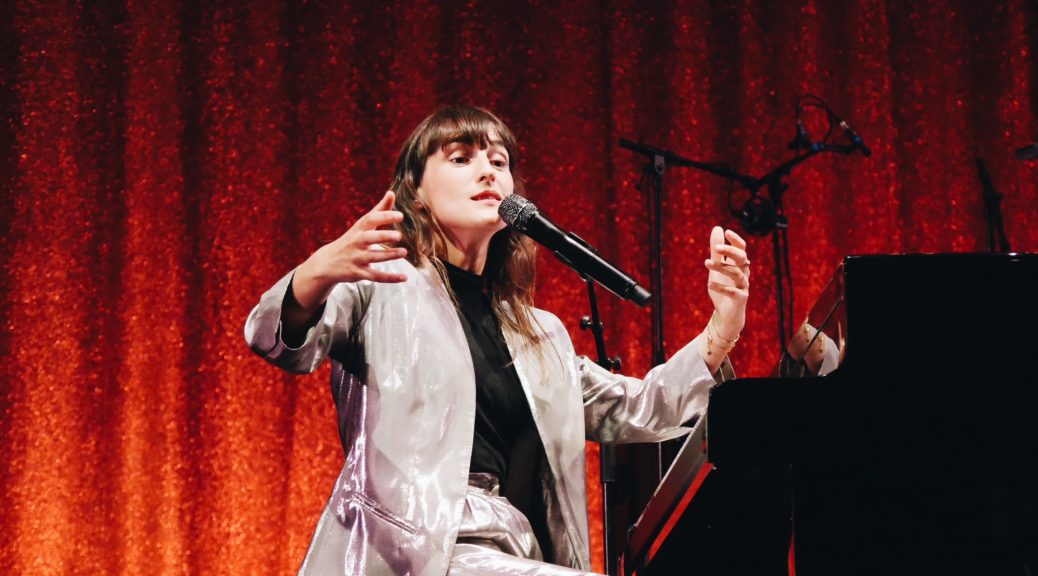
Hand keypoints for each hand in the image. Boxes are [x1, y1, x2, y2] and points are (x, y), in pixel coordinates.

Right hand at [292, 191, 407, 310]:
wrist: (327, 263)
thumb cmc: (351, 240)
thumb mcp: (361, 225)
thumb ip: (379, 210)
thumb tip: (392, 193)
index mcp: (358, 230)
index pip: (370, 220)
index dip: (385, 217)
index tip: (400, 215)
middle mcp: (356, 243)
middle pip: (369, 238)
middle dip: (383, 236)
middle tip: (399, 235)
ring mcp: (357, 259)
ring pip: (374, 257)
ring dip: (389, 255)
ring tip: (404, 252)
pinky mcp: (359, 273)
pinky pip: (376, 276)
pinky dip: (390, 278)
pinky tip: (404, 277)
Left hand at [704, 226, 748, 340]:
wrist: (726, 313)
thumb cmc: (723, 287)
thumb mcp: (717, 267)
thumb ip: (717, 250)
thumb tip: (718, 228)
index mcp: (739, 265)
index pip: (741, 249)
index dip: (736, 240)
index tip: (726, 232)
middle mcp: (743, 274)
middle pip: (742, 258)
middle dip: (730, 251)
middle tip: (717, 247)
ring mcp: (743, 286)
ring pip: (736, 274)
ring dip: (721, 267)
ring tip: (706, 263)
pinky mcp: (740, 299)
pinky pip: (732, 292)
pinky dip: (721, 287)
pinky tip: (709, 283)